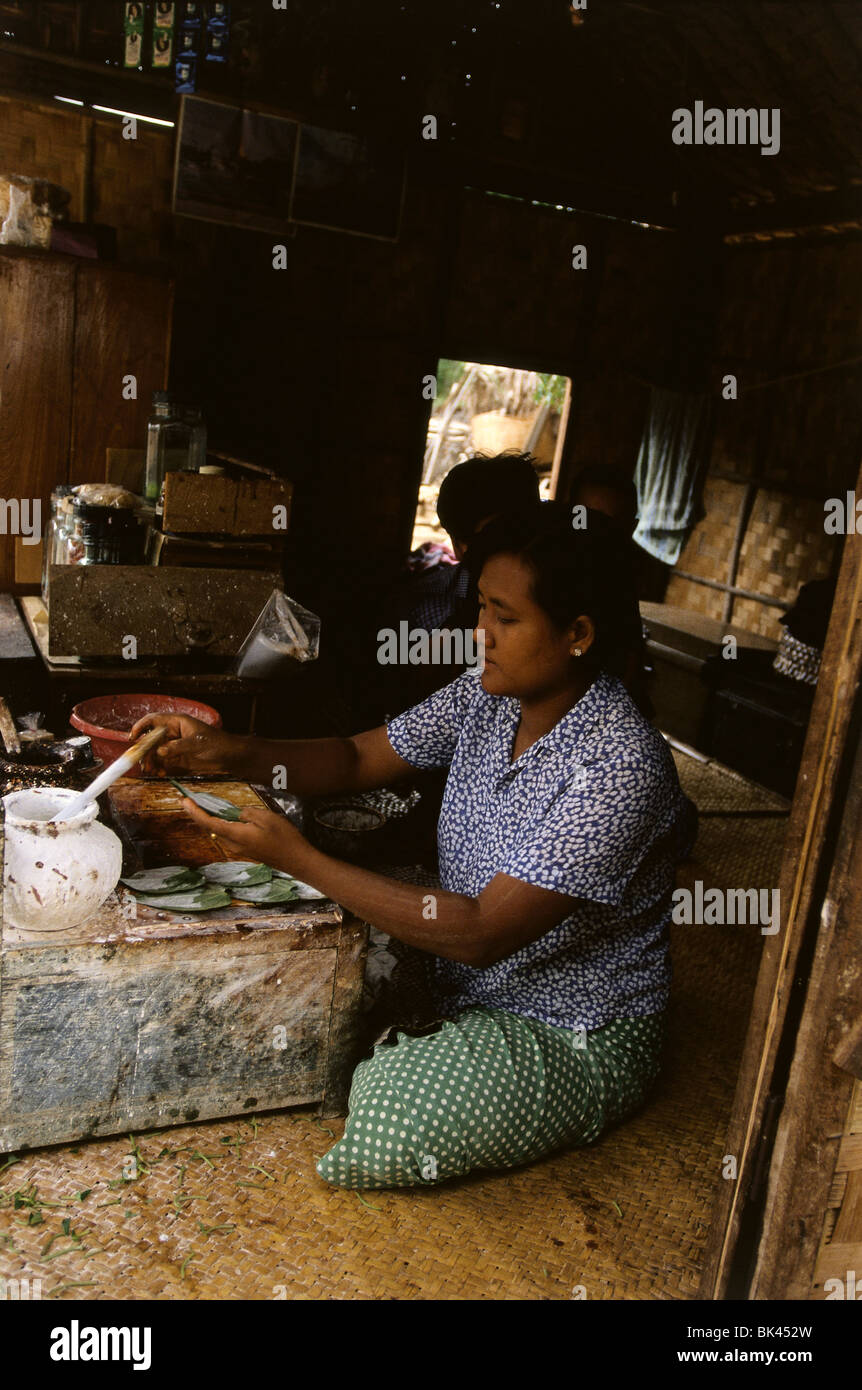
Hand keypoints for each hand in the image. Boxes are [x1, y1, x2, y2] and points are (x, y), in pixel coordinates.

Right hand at [128, 713, 244, 776]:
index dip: (140, 727)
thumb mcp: (196, 743)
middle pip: (150, 740)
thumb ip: (177, 747)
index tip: (133, 738)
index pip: (153, 720)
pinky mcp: (177, 758)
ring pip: (154, 753)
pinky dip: (158, 768)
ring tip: (152, 771)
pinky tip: (160, 773)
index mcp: (176, 722)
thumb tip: (159, 751)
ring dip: (150, 762)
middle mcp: (172, 733)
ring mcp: (174, 746)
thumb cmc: (217, 743)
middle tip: (144, 763)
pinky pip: (162, 762)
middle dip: (145, 751)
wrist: (229, 757)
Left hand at [181, 798, 309, 874]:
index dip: (194, 811)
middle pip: (211, 827)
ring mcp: (240, 849)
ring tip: (208, 806)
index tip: (183, 801)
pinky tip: (229, 817)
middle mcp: (234, 844)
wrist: (297, 860)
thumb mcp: (266, 818)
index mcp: (236, 835)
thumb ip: (247, 813)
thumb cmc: (284, 839)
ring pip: (220, 831)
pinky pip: (230, 835)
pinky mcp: (247, 850)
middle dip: (199, 814)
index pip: (209, 822)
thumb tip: (238, 814)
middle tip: (190, 800)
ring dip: (213, 819)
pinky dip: (224, 824)